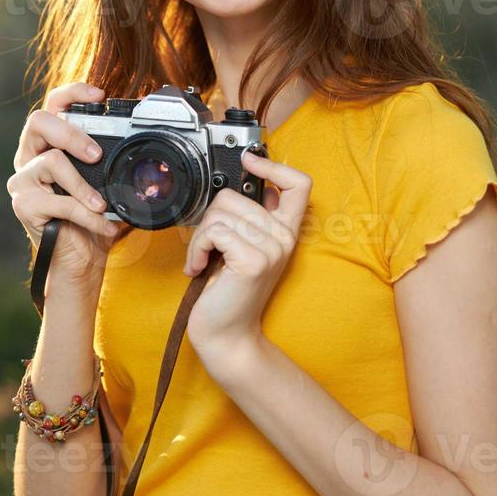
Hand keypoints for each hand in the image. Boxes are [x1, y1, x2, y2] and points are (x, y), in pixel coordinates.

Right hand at [8, 82, 125, 289]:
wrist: (80, 262)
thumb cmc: (91, 219)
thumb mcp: (103, 184)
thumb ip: (107, 161)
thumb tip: (139, 140)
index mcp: (48, 145)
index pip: (52, 105)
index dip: (72, 92)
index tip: (99, 94)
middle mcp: (29, 157)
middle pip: (39, 122)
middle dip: (72, 133)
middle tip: (96, 154)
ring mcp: (22, 180)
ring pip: (51, 161)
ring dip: (82, 185)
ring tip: (101, 204)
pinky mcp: (23, 205)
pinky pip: (59, 201)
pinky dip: (87, 214)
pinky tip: (103, 224)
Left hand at [183, 150, 311, 365]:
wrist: (226, 336)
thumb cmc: (228, 292)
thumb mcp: (243, 248)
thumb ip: (248, 219)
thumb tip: (239, 186)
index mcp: (286, 231)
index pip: (299, 184)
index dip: (273, 166)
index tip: (249, 160)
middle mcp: (284, 238)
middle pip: (234, 195)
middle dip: (209, 220)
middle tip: (208, 248)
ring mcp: (272, 248)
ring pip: (219, 213)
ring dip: (199, 238)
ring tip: (203, 261)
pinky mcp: (253, 261)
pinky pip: (214, 232)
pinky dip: (197, 249)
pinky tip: (199, 268)